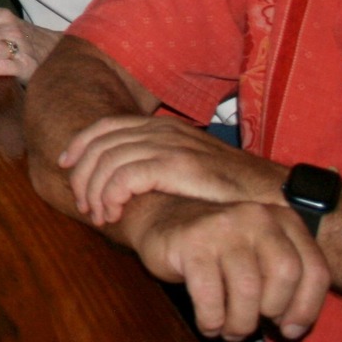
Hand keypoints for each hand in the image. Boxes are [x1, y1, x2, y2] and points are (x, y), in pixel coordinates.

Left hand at [62, 115, 283, 226]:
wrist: (275, 196)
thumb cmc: (232, 191)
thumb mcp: (190, 167)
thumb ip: (159, 165)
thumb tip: (126, 179)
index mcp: (163, 125)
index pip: (106, 126)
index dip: (80, 145)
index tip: (66, 166)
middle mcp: (162, 129)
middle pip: (101, 143)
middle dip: (82, 173)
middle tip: (84, 203)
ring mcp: (170, 145)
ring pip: (108, 161)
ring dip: (95, 190)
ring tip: (99, 215)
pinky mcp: (177, 165)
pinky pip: (125, 176)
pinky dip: (111, 194)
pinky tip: (114, 214)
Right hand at [125, 194, 329, 341]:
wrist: (162, 220)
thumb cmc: (219, 248)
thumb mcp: (261, 255)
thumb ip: (284, 282)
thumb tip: (292, 328)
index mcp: (283, 220)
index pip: (314, 269)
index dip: (306, 308)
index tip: (288, 328)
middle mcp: (257, 217)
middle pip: (286, 275)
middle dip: (271, 312)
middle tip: (252, 324)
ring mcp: (223, 226)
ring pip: (248, 290)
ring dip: (239, 323)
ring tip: (229, 329)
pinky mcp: (191, 242)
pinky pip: (210, 296)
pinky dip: (211, 320)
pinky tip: (208, 322)